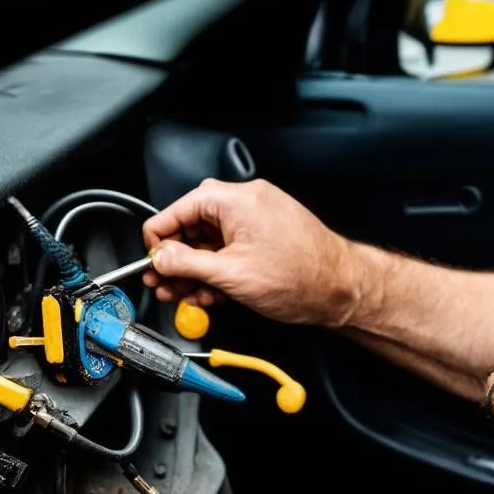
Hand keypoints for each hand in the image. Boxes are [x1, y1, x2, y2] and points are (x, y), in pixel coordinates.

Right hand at [142, 178, 360, 326]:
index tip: (150, 264)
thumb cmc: (303, 277)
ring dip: (194, 270)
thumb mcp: (230, 275)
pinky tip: (207, 292)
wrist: (343, 289)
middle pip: (192, 226)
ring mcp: (257, 219)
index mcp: (235, 200)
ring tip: (181, 294)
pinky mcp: (266, 237)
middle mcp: (246, 202)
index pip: (177, 210)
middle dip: (175, 260)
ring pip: (210, 241)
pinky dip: (216, 269)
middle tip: (162, 283)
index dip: (158, 241)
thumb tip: (160, 257)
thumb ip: (187, 264)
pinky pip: (230, 248)